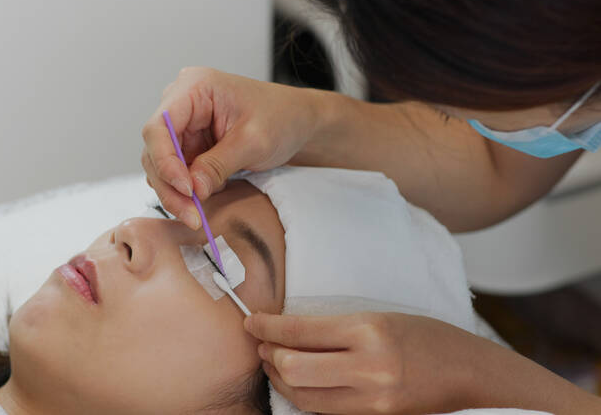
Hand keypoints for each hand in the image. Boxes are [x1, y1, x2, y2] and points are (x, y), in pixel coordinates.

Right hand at [141, 67, 320, 228]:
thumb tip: (192, 190)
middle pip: (155, 149)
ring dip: (175, 193)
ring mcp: (184, 126)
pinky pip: (176, 172)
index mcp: (194, 88)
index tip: (186, 189)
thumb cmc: (281, 117)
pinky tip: (202, 202)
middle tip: (190, 214)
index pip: (158, 126)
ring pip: (161, 165)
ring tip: (197, 214)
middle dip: (170, 185)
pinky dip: (185, 192)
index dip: (165, 161)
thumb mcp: (253, 142)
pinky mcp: (190, 145)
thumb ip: (218, 165)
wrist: (298, 122)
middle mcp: (181, 104)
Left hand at [244, 312, 479, 414]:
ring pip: (303, 396)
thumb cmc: (429, 338)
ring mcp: (371, 399)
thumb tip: (290, 331)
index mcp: (369, 331)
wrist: (471, 375)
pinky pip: (324, 410)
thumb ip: (337, 327)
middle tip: (262, 342)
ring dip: (280, 378)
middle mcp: (368, 367)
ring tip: (274, 362)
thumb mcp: (382, 317)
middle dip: (269, 355)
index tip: (252, 321)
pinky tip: (299, 381)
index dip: (268, 327)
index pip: (300, 331)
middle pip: (293, 368)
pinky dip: (304, 396)